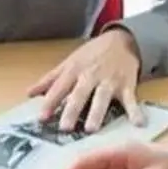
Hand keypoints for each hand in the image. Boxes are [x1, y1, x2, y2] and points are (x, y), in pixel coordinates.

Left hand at [28, 27, 143, 131]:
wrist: (121, 40)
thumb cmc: (92, 54)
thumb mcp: (69, 62)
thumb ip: (50, 79)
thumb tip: (29, 93)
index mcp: (74, 70)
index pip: (60, 87)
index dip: (50, 102)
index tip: (42, 118)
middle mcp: (91, 75)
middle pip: (80, 94)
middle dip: (72, 110)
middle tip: (65, 128)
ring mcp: (109, 80)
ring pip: (102, 97)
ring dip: (97, 112)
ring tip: (91, 128)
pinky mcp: (127, 84)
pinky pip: (131, 99)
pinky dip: (135, 110)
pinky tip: (138, 123)